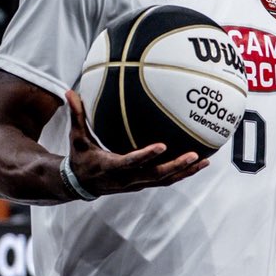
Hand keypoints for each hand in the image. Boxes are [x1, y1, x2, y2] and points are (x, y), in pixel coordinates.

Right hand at [62, 89, 207, 195]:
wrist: (80, 184)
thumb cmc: (80, 156)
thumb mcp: (77, 138)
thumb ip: (77, 115)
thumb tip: (70, 91)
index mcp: (110, 166)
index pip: (130, 162)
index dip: (146, 156)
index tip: (162, 146)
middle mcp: (126, 178)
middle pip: (155, 175)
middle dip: (175, 166)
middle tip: (194, 155)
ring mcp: (137, 183)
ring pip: (165, 180)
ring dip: (185, 172)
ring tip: (204, 161)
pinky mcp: (143, 184)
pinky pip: (166, 180)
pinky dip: (182, 174)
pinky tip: (198, 164)